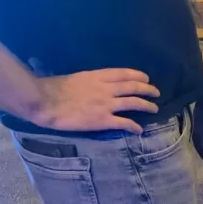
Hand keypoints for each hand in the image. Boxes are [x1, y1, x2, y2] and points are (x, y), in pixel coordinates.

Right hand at [31, 69, 159, 133]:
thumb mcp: (75, 77)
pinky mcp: (103, 120)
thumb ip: (89, 80)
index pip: (123, 73)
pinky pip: (124, 123)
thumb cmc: (53, 88)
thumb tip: (93, 84)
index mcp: (97, 76)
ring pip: (134, 103)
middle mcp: (106, 89)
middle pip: (133, 87)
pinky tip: (139, 130)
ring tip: (154, 108)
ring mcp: (107, 104)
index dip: (138, 76)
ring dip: (147, 105)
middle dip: (148, 89)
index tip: (146, 78)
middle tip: (156, 93)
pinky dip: (134, 126)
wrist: (45, 101)